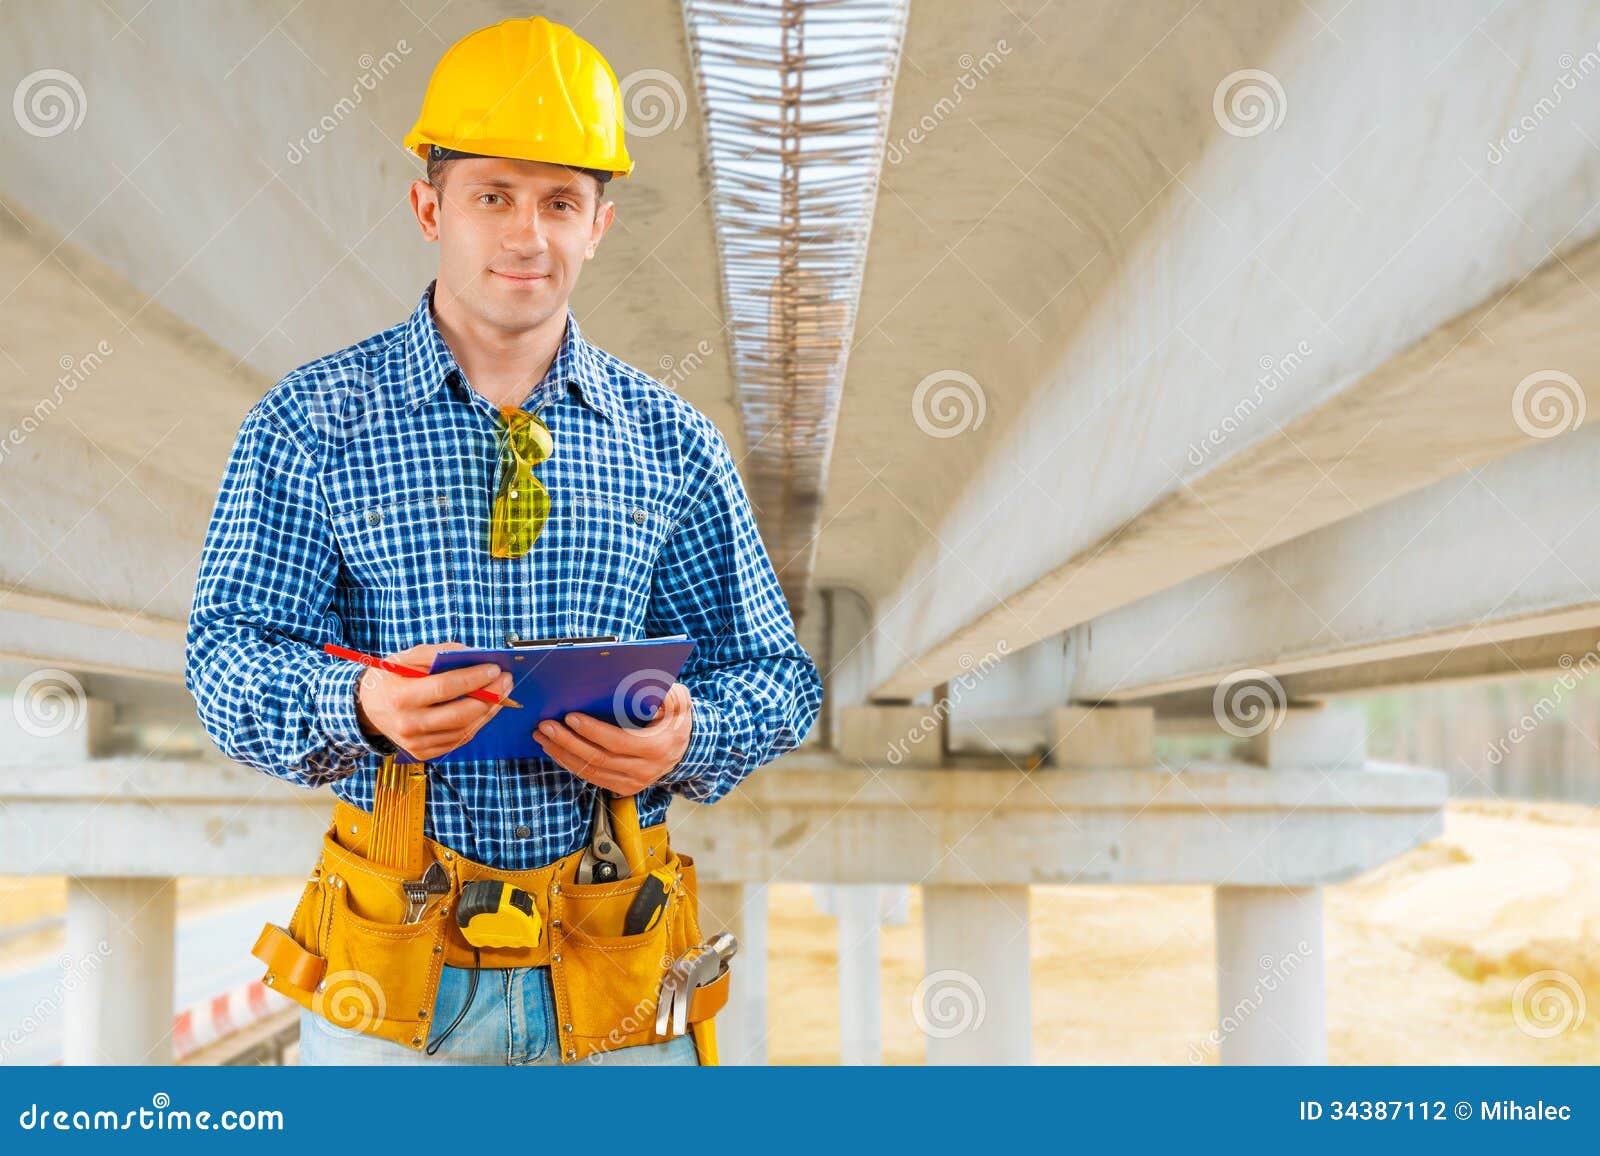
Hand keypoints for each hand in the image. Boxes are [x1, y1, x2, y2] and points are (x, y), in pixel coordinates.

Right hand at [354, 641, 513, 760]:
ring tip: (502, 692)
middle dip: (490, 696)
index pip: (446, 688)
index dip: (474, 678)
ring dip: (489, 710)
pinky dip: (477, 723)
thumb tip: (476, 655)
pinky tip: (487, 708)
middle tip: (506, 680)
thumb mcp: (408, 657)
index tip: (495, 668)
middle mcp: (408, 725)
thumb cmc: (391, 677)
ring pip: (464, 730)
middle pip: (460, 714)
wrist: (367, 707)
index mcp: (401, 697)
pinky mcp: (424, 753)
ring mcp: (416, 744)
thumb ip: (440, 653)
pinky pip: (459, 740)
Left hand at [535, 682, 692, 795]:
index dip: (592, 731)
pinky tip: (555, 750)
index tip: (570, 717)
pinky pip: (592, 777)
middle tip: (546, 726)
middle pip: (598, 759)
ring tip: (543, 737)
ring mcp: (633, 782)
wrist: (685, 748)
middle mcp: (644, 770)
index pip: (618, 741)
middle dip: (568, 742)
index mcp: (656, 747)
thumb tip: (645, 693)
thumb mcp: (679, 701)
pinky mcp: (623, 787)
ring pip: (591, 771)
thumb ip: (666, 695)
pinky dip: (571, 763)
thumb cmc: (676, 719)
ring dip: (563, 754)